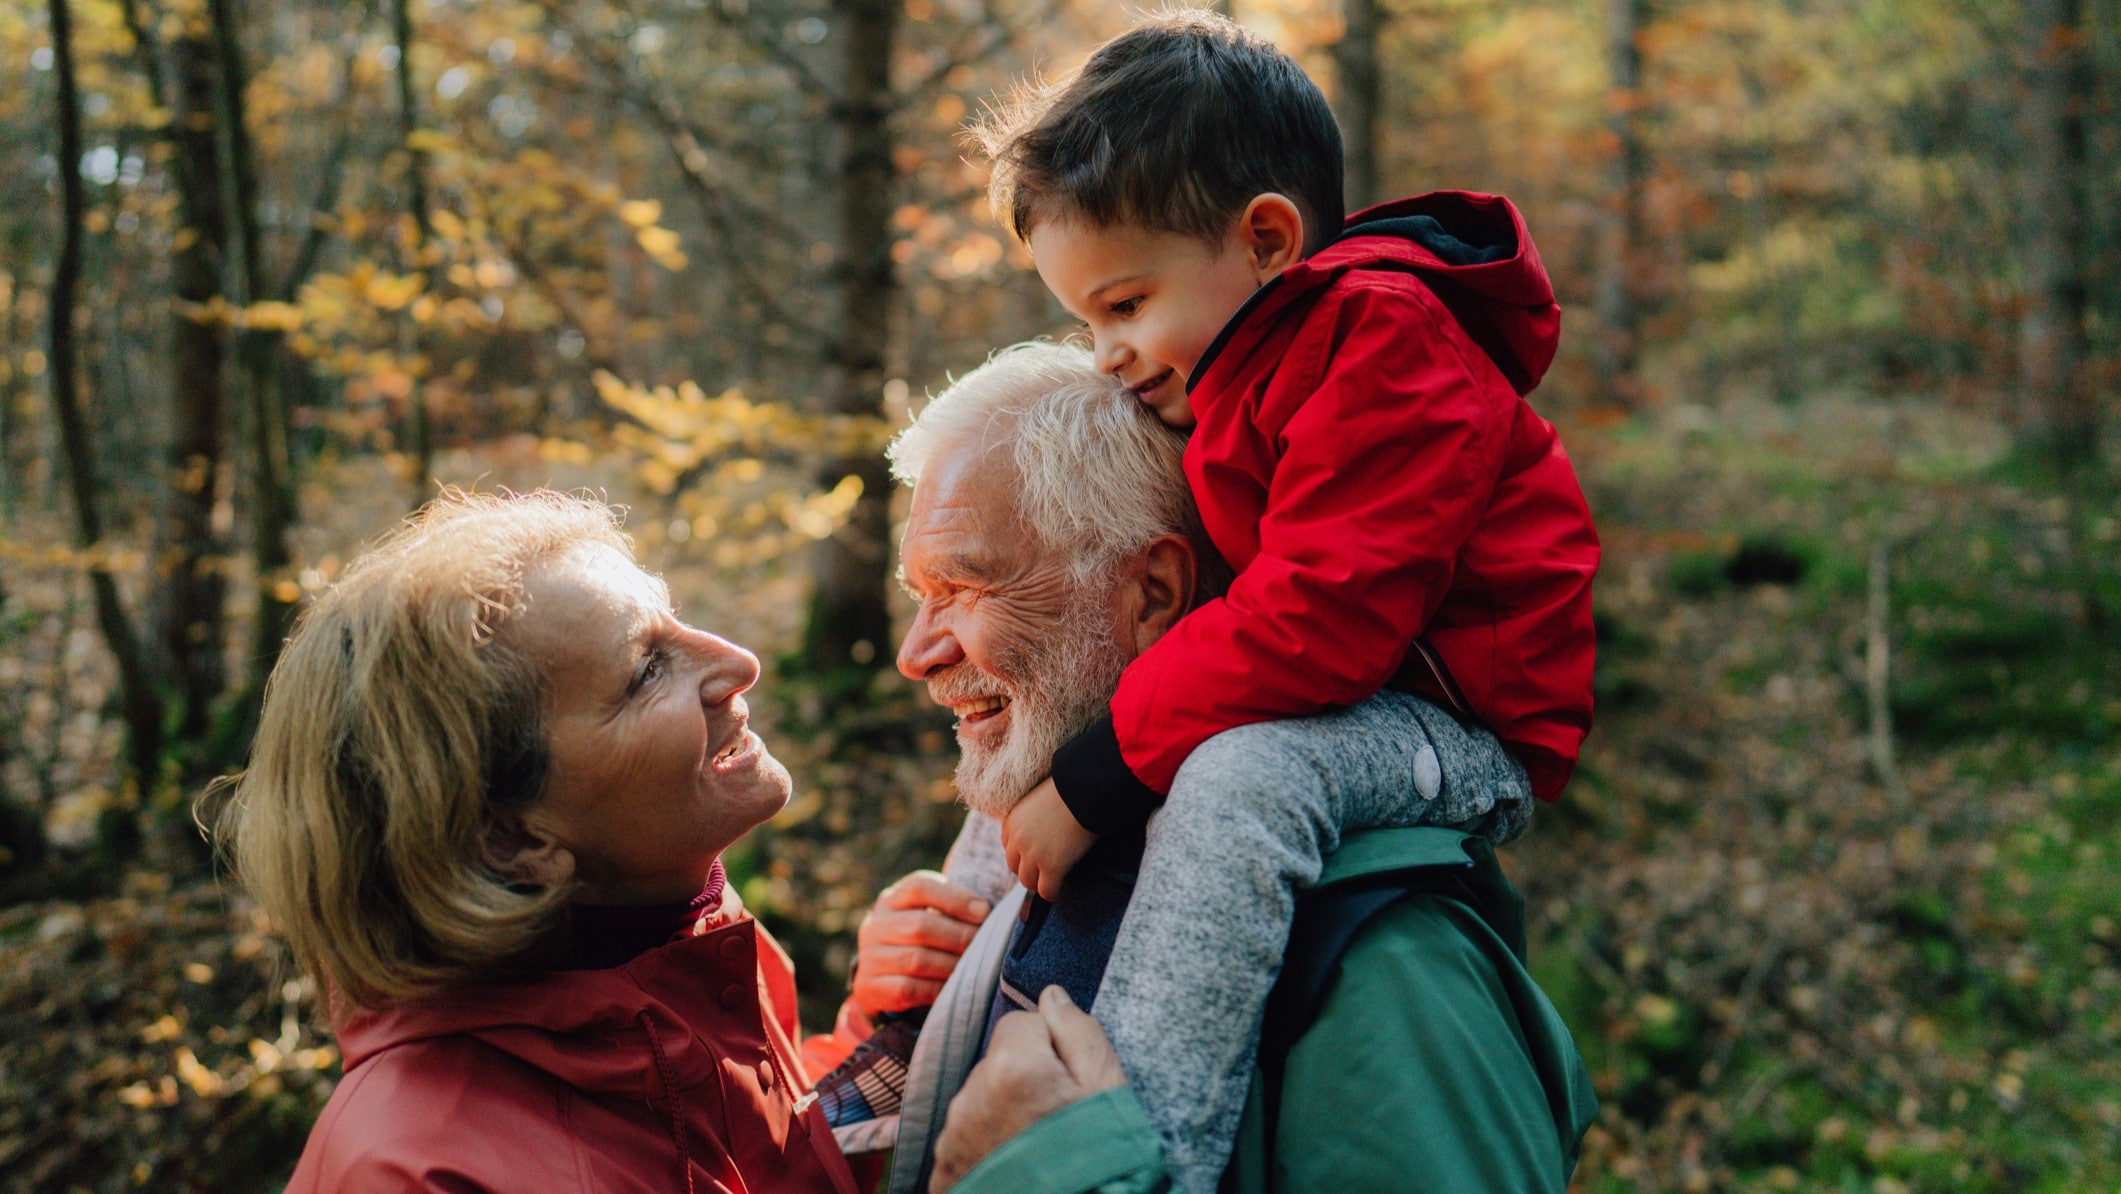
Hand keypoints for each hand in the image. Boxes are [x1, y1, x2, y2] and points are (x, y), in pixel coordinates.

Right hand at [852, 870, 991, 1017]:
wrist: (881, 980)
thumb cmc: (919, 942)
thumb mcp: (928, 917)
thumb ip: (952, 909)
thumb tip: (988, 913)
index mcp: (892, 899)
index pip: (920, 887)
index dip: (955, 898)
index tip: (984, 912)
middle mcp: (875, 925)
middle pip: (919, 925)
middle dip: (959, 936)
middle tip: (984, 944)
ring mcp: (869, 957)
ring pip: (916, 959)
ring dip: (951, 964)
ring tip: (973, 966)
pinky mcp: (870, 987)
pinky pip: (908, 988)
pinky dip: (937, 988)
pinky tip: (954, 986)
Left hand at [929, 986, 1128, 1191]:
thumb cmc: (1101, 1161)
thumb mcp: (1109, 1091)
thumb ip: (1079, 1032)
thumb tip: (1051, 995)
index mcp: (1012, 1068)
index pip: (1021, 1023)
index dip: (1051, 1047)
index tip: (1070, 1082)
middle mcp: (970, 1098)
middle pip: (997, 1065)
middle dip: (1024, 1082)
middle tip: (1059, 1122)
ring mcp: (953, 1141)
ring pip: (978, 1104)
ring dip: (1003, 1117)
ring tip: (1040, 1153)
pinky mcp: (945, 1174)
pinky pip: (964, 1144)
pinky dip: (985, 1153)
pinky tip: (1016, 1172)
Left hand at [1001, 779, 1098, 900]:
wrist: (1087, 789)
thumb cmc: (1072, 787)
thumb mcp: (1043, 797)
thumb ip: (1036, 813)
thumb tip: (1046, 826)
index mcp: (1013, 818)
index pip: (1008, 845)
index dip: (1022, 853)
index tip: (1035, 857)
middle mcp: (1017, 837)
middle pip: (1014, 865)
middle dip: (1028, 870)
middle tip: (1045, 872)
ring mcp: (1032, 853)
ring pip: (1028, 881)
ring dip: (1040, 884)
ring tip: (1055, 883)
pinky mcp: (1051, 866)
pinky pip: (1047, 890)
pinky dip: (1054, 893)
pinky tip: (1064, 889)